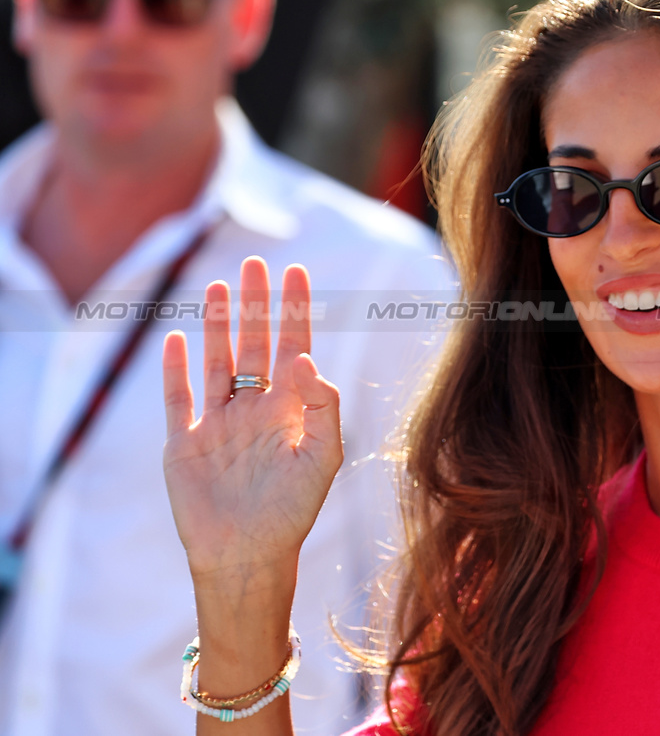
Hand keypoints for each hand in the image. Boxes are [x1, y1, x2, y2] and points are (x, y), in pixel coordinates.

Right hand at [162, 257, 342, 582]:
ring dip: (216, 324)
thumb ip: (322, 405)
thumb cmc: (293, 511)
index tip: (296, 272)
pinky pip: (178, 399)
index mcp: (290, 410)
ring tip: (219, 286)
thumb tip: (304, 356)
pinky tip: (176, 338)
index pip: (294, 347)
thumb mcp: (323, 456)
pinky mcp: (185, 444)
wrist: (248, 557)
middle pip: (255, 344)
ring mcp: (218, 424)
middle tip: (255, 263)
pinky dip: (175, 369)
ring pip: (217, 362)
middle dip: (256, 304)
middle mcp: (255, 409)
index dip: (295, 310)